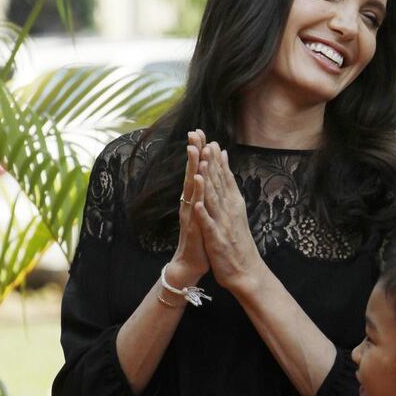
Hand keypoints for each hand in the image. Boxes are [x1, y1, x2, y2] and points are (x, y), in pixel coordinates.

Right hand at [166, 132, 209, 285]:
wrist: (191, 264)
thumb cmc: (200, 237)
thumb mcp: (204, 212)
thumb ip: (204, 194)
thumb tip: (205, 176)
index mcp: (195, 198)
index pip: (197, 170)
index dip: (199, 152)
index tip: (200, 132)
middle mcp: (190, 202)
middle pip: (192, 173)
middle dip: (193, 152)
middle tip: (194, 132)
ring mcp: (191, 213)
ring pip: (191, 187)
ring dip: (193, 168)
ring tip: (194, 149)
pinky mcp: (194, 225)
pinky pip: (196, 207)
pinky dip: (196, 194)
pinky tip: (197, 181)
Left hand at [194, 140, 263, 292]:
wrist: (246, 272)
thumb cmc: (238, 243)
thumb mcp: (236, 214)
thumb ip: (230, 193)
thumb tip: (227, 174)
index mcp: (233, 204)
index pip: (224, 178)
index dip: (216, 159)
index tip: (210, 140)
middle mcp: (229, 211)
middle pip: (218, 183)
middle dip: (211, 163)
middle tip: (205, 142)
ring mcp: (223, 224)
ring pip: (213, 199)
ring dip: (207, 182)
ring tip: (201, 164)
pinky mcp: (217, 240)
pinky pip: (209, 225)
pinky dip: (203, 213)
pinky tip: (197, 202)